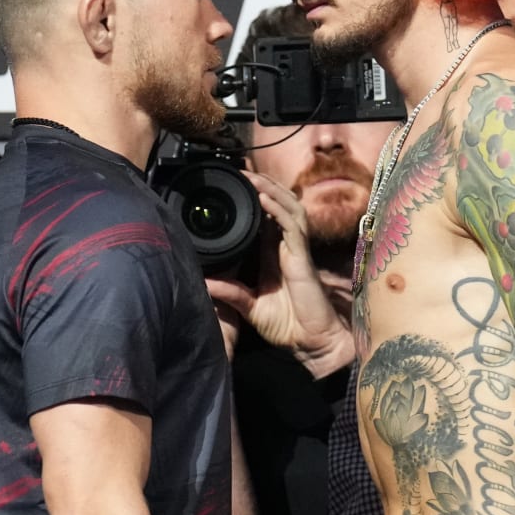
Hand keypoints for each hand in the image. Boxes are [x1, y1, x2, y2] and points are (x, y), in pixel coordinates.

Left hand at [205, 171, 353, 377]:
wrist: (311, 343)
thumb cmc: (288, 326)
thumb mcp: (249, 307)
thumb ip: (229, 292)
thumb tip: (202, 282)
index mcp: (274, 255)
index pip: (266, 218)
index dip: (257, 199)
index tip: (236, 185)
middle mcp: (287, 248)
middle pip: (280, 205)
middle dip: (263, 186)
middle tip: (241, 172)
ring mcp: (297, 250)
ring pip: (288, 208)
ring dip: (270, 190)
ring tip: (251, 177)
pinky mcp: (303, 258)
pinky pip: (293, 226)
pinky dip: (279, 209)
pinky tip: (265, 197)